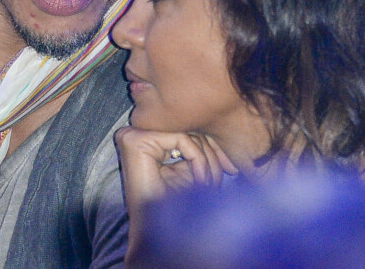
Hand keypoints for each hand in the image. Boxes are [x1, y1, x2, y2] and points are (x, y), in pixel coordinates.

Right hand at [114, 126, 236, 262]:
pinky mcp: (136, 139)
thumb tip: (225, 134)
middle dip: (214, 155)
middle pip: (188, 130)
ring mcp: (132, 134)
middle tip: (226, 176)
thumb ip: (199, 150)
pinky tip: (201, 181)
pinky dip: (198, 160)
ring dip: (208, 162)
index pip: (187, 131)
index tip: (231, 169)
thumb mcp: (188, 171)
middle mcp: (136, 132)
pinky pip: (182, 139)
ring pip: (188, 134)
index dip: (212, 148)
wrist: (152, 234)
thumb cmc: (170, 207)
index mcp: (146, 139)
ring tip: (210, 185)